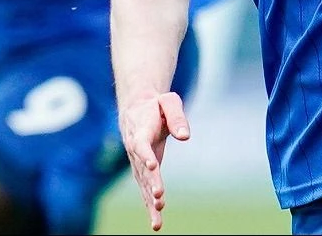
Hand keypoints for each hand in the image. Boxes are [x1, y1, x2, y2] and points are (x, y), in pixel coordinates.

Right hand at [119, 90, 190, 231]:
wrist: (137, 109)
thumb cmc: (156, 105)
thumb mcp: (168, 102)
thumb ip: (177, 117)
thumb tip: (185, 136)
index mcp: (141, 131)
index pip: (141, 145)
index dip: (145, 155)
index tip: (152, 165)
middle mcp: (136, 150)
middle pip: (142, 169)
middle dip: (151, 184)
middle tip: (159, 198)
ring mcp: (138, 162)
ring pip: (143, 184)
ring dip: (149, 200)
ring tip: (158, 217)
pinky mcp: (143, 171)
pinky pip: (145, 189)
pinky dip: (149, 204)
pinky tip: (156, 221)